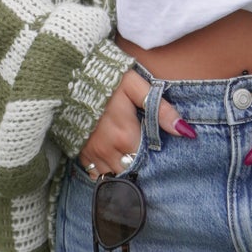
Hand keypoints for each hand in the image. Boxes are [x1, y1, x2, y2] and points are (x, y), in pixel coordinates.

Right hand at [77, 70, 194, 177]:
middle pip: (132, 171)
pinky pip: (96, 173)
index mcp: (125, 136)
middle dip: (140, 165)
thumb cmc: (105, 79)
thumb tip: (185, 131)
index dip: (156, 159)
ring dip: (124, 168)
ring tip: (130, 155)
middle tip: (147, 154)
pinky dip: (106, 169)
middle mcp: (108, 151)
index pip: (148, 161)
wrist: (65, 76)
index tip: (160, 152)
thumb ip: (160, 109)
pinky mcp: (80, 153)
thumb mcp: (135, 86)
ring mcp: (92, 154)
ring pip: (114, 175)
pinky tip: (113, 158)